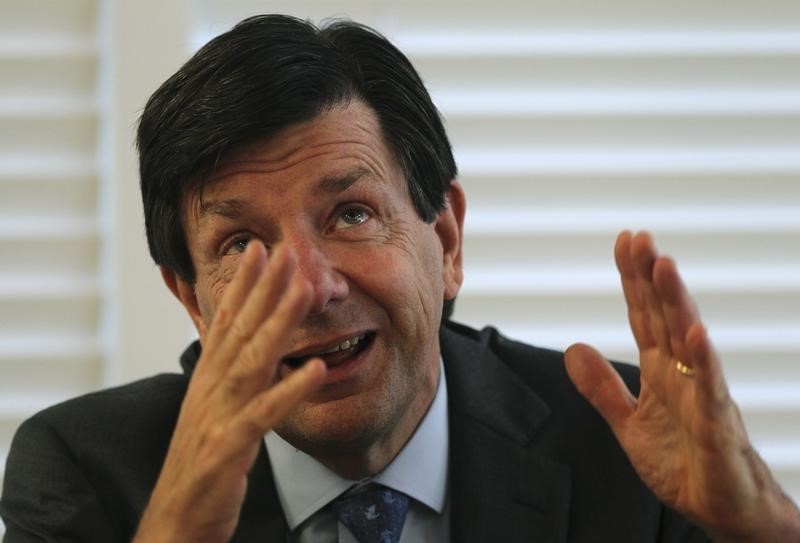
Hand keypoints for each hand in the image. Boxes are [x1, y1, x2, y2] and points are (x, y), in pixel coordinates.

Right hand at [133, 243, 325, 542]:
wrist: (175, 518)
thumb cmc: (200, 462)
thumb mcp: (211, 409)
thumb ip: (226, 375)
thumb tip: (237, 344)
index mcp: (209, 378)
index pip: (225, 321)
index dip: (241, 284)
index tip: (258, 248)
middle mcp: (211, 388)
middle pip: (240, 329)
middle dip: (262, 287)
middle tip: (284, 248)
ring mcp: (218, 414)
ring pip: (252, 360)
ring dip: (278, 323)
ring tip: (303, 289)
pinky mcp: (228, 446)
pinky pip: (263, 414)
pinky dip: (288, 391)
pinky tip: (314, 369)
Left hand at [564, 230, 799, 541]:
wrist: (718, 508)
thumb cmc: (683, 463)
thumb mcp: (628, 423)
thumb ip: (602, 387)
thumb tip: (574, 348)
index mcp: (660, 370)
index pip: (643, 315)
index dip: (633, 280)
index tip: (625, 242)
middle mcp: (682, 373)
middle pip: (664, 315)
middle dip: (651, 276)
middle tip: (640, 237)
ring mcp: (701, 394)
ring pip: (687, 339)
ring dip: (675, 302)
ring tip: (664, 266)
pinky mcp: (716, 424)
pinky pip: (709, 388)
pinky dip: (702, 360)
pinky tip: (695, 333)